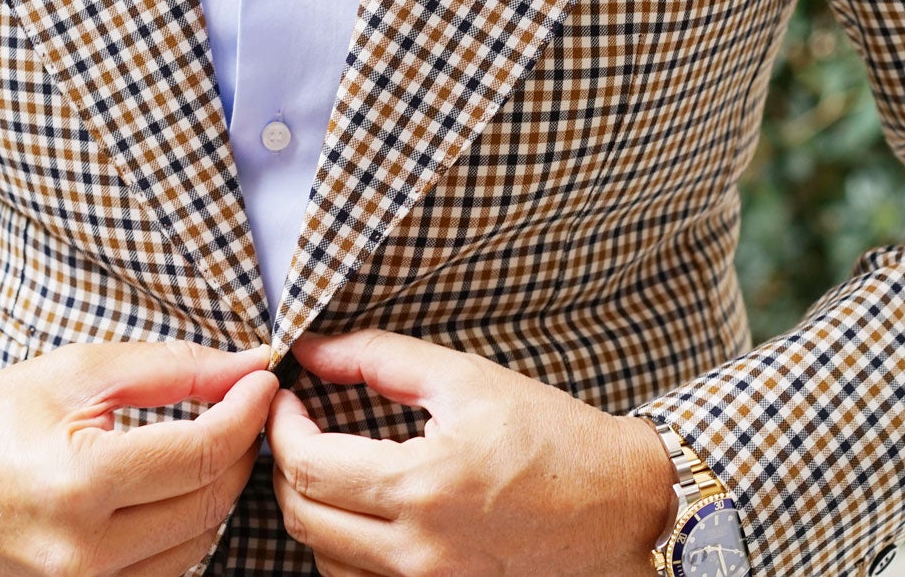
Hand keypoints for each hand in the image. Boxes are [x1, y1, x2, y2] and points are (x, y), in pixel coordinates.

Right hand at [0, 340, 277, 576]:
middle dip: (238, 448)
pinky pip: (165, 575)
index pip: (202, 453)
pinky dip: (183, 531)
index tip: (263, 380)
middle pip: (208, 503)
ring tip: (203, 445)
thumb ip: (174, 369)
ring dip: (213, 492)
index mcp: (77, 482)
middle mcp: (80, 553)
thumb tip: (250, 366)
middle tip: (239, 406)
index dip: (246, 411)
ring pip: (197, 546)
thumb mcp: (79, 373)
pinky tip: (171, 492)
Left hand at [267, 330, 673, 576]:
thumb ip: (380, 359)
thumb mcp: (467, 380)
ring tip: (331, 466)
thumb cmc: (553, 437)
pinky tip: (362, 511)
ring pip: (323, 558)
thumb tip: (311, 349)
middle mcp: (420, 550)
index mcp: (422, 486)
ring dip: (312, 509)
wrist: (623, 505)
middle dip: (285, 466)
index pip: (306, 465)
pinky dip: (343, 549)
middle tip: (300, 428)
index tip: (288, 399)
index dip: (281, 426)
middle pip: (302, 518)